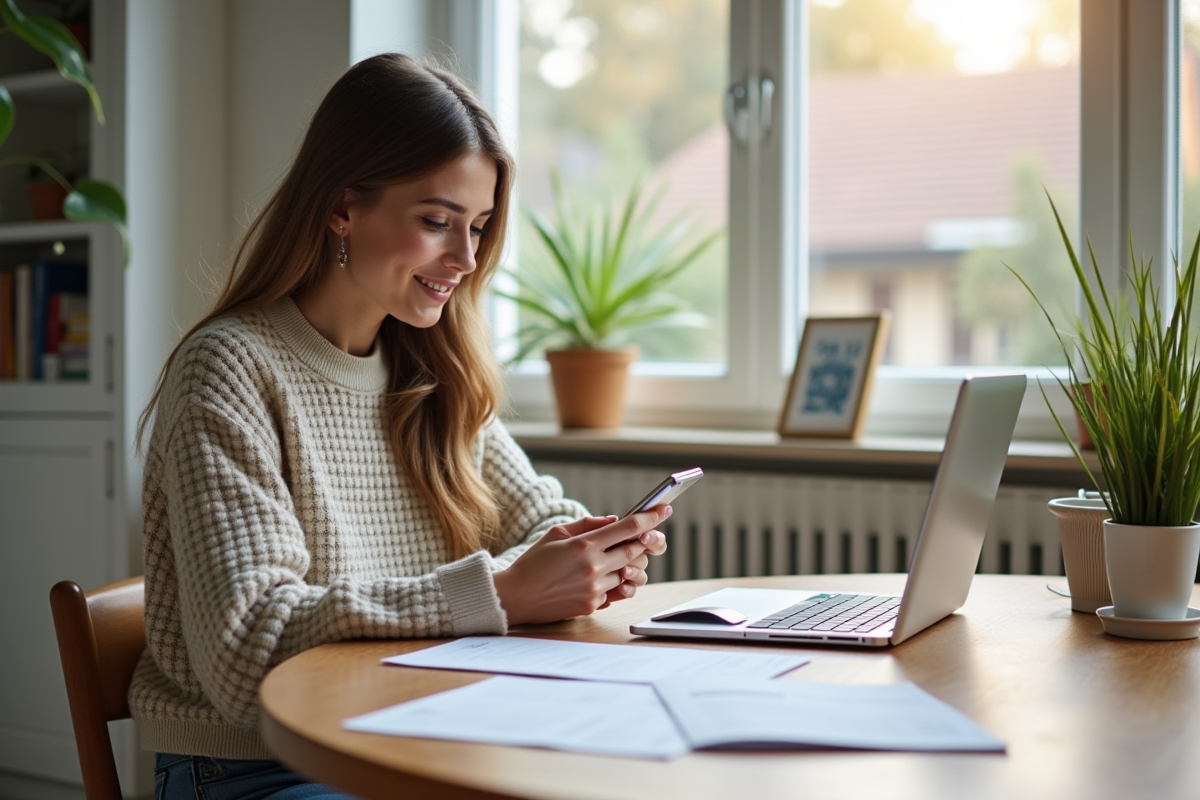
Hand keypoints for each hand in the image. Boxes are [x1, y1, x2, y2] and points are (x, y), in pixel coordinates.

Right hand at [493, 507, 670, 624]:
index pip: (628, 528)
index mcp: (584, 546)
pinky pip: (616, 592)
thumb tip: (615, 520)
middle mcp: (593, 568)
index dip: (651, 517)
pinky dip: (614, 582)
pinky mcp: (592, 606)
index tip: (664, 509)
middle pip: (635, 551)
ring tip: (614, 559)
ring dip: (628, 565)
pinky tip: (599, 577)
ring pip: (629, 574)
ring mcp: (594, 589)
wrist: (515, 597)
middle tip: (645, 535)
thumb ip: (587, 524)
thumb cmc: (534, 562)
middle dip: (644, 541)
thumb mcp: (556, 534)